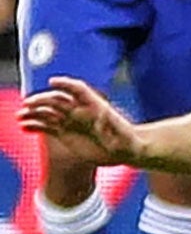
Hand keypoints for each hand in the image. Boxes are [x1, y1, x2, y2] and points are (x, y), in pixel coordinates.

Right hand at [18, 77, 141, 166]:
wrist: (124, 151)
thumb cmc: (127, 141)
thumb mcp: (123, 135)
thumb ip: (112, 128)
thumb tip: (103, 120)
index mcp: (95, 106)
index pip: (78, 89)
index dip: (66, 84)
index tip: (53, 81)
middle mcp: (80, 111)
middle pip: (58, 100)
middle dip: (43, 100)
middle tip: (28, 103)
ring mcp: (71, 122)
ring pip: (49, 113)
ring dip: (34, 112)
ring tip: (20, 116)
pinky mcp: (65, 134)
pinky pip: (47, 127)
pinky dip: (35, 126)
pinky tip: (24, 127)